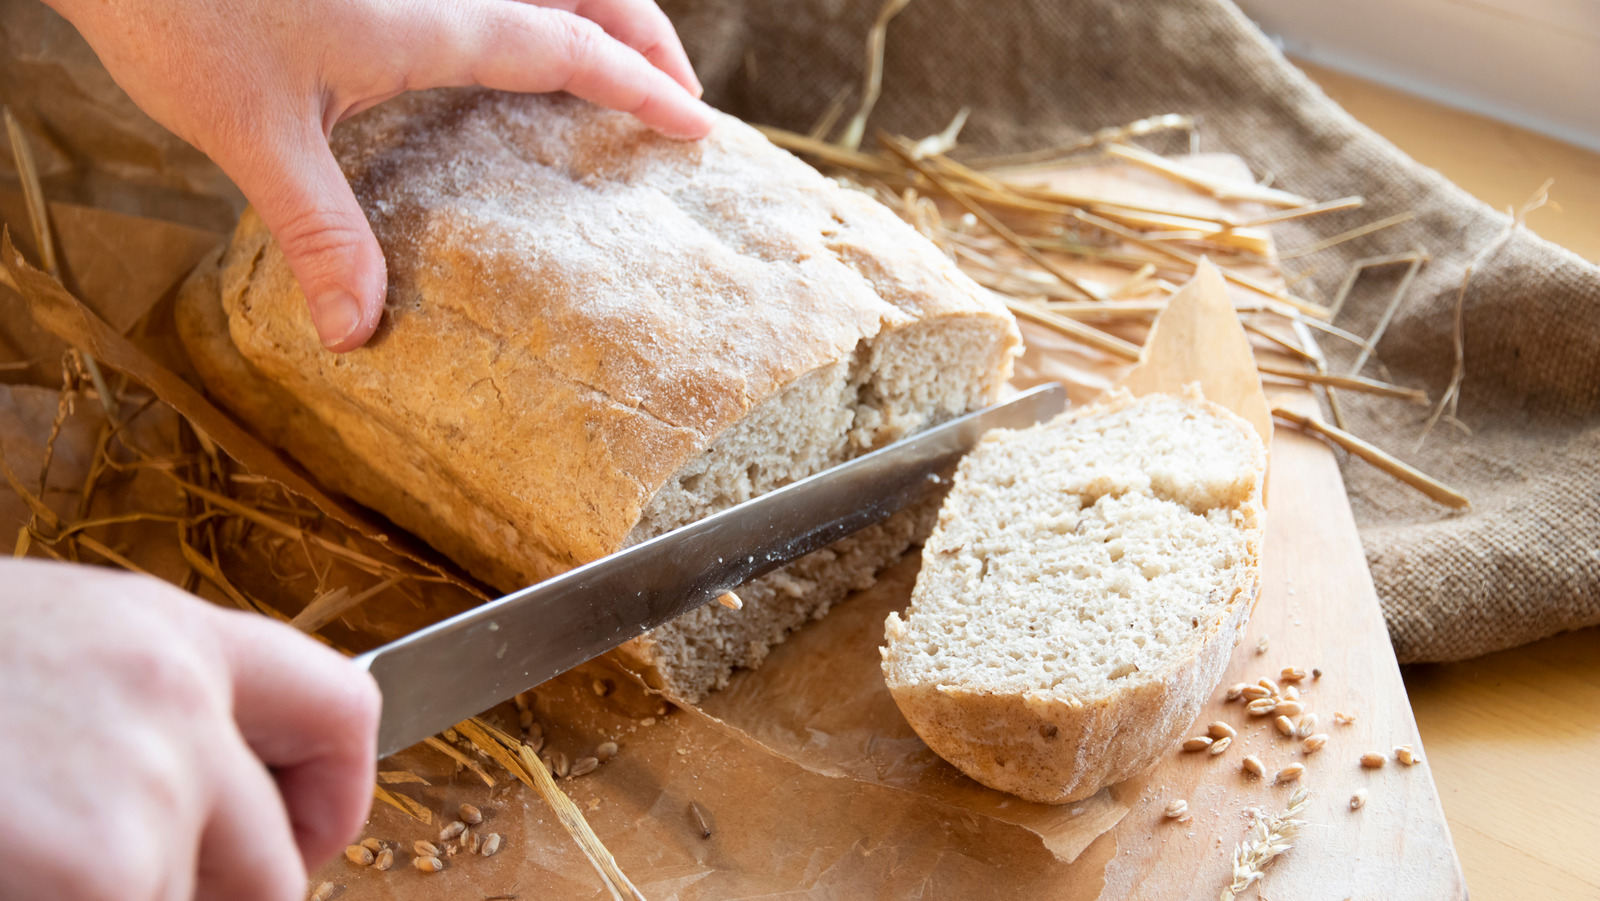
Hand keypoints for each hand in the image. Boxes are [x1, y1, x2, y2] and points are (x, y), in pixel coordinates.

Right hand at [0, 559, 379, 900]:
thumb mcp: (54, 648)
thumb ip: (151, 703)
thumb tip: (206, 776)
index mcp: (174, 630)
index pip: (344, 709)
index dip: (336, 797)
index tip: (305, 839)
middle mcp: (184, 693)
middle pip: (279, 860)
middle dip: (223, 896)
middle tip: (133, 877)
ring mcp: (155, 780)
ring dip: (125, 899)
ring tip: (30, 850)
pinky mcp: (105, 866)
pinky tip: (16, 869)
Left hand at [44, 0, 713, 350]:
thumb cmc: (175, 6)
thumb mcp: (252, 133)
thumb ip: (320, 230)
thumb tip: (356, 332)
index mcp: (433, 20)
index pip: (571, 48)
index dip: (642, 87)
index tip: (696, 128)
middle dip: (646, 35)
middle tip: (678, 95)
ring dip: (598, 8)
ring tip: (620, 62)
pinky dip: (538, 5)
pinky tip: (518, 42)